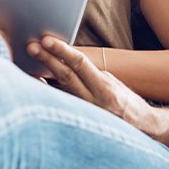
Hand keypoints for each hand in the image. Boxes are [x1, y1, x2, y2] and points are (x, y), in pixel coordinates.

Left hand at [27, 36, 150, 126]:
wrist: (140, 129)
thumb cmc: (126, 102)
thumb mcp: (112, 83)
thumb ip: (90, 73)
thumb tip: (67, 61)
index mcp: (105, 89)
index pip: (79, 64)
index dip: (61, 50)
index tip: (46, 40)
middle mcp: (93, 102)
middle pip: (65, 77)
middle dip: (47, 60)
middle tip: (31, 46)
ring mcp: (84, 114)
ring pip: (58, 91)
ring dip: (42, 75)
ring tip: (28, 62)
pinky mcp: (78, 122)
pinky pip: (59, 104)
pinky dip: (45, 92)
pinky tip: (33, 82)